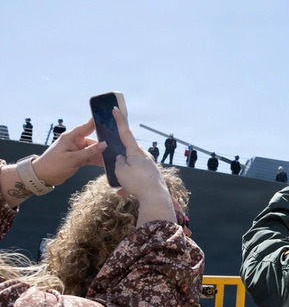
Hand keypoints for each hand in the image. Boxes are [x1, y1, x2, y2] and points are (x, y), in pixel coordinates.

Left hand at [31, 118, 107, 185]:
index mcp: (71, 137)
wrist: (42, 177)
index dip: (98, 121)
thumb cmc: (53, 165)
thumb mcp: (73, 159)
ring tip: (113, 158)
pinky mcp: (79, 157)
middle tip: (116, 148)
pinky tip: (106, 164)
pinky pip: (91, 157)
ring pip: (94, 150)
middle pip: (94, 140)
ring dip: (102, 154)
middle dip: (104, 145)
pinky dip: (98, 160)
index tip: (111, 118)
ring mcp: (78, 149)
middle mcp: (76, 141)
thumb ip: (90, 152)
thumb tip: (105, 144)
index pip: (88, 126)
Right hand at [109, 107, 173, 225]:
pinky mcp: (152, 175)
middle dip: (121, 159)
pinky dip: (130, 184)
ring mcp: (150, 165)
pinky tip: (124, 192)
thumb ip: (119, 162)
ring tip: (121, 186)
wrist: (155, 197)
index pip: (125, 132)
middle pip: (129, 152)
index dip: (119, 121)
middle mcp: (145, 156)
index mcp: (136, 151)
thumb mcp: (121, 171)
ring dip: (125, 176)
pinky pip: (138, 177)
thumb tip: (122, 159)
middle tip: (117, 166)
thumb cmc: (137, 182)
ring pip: (133, 167)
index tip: (116, 109)